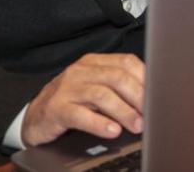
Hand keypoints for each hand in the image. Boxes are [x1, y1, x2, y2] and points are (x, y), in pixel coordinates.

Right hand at [22, 53, 144, 146]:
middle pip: (117, 78)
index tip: (158, 95)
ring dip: (123, 111)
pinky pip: (80, 115)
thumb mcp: (95, 89)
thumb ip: (118, 88)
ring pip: (101, 95)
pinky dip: (99, 124)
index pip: (126, 62)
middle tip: (150, 114)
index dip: (145, 78)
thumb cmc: (72, 102)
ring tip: (137, 125)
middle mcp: (81, 72)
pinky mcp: (56, 109)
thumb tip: (151, 99)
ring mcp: (67, 89)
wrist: (34, 117)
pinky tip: (112, 131)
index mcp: (94, 62)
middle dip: (138, 96)